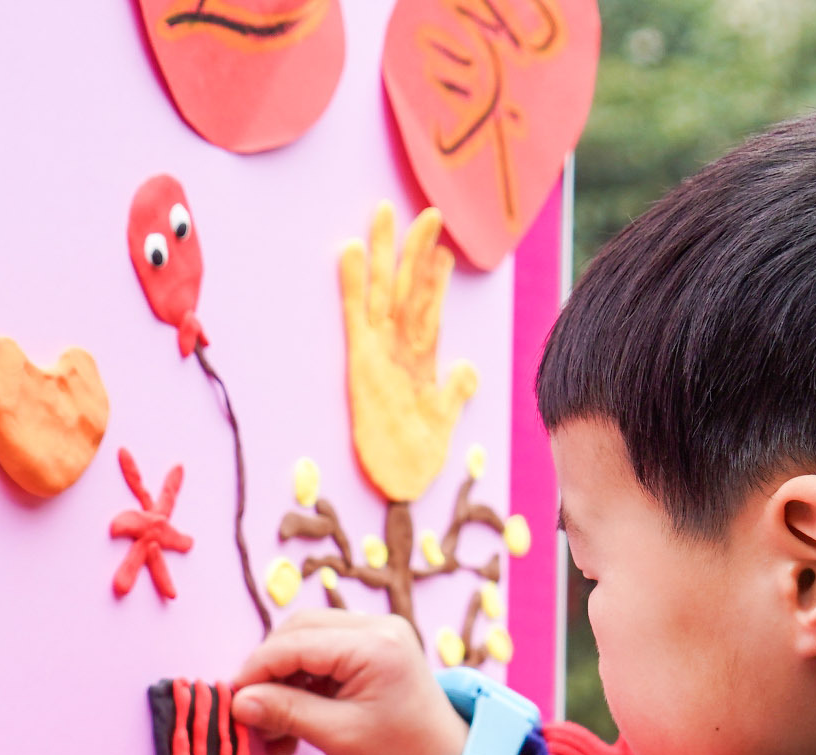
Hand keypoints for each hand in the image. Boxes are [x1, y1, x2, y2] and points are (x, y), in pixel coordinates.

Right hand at [232, 610, 466, 754]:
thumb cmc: (402, 754)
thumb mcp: (338, 736)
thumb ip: (286, 713)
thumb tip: (239, 702)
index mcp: (373, 645)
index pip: (293, 644)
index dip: (255, 671)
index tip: (232, 700)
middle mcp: (376, 626)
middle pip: (297, 632)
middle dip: (268, 672)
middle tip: (252, 713)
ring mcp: (377, 633)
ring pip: (306, 640)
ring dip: (283, 679)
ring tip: (275, 725)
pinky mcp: (374, 646)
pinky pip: (323, 652)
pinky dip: (303, 682)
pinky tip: (294, 717)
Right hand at [340, 202, 478, 503]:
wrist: (398, 482)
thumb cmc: (415, 455)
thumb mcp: (443, 419)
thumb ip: (454, 392)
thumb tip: (466, 369)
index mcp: (419, 359)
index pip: (430, 308)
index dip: (437, 278)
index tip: (446, 247)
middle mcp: (398, 348)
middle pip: (407, 289)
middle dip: (413, 250)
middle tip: (426, 211)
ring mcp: (378, 350)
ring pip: (384, 291)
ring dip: (386, 254)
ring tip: (386, 213)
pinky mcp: (360, 360)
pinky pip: (357, 316)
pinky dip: (352, 285)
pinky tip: (349, 252)